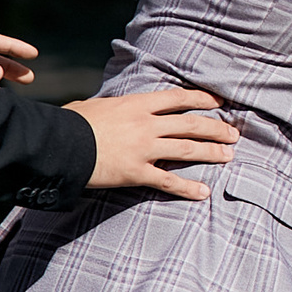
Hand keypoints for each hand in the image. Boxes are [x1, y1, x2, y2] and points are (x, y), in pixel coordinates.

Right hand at [66, 88, 239, 200]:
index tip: (218, 104)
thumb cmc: (71, 123)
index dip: (201, 100)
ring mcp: (143, 149)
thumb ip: (113, 107)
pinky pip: (168, 182)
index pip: (178, 98)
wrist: (58, 144)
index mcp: (136, 104)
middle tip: (234, 133)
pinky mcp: (136, 173)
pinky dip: (188, 188)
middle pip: (190, 124)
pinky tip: (204, 192)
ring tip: (229, 156)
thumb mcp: (95, 106)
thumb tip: (112, 107)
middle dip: (215, 129)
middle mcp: (145, 124)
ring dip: (211, 153)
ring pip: (186, 150)